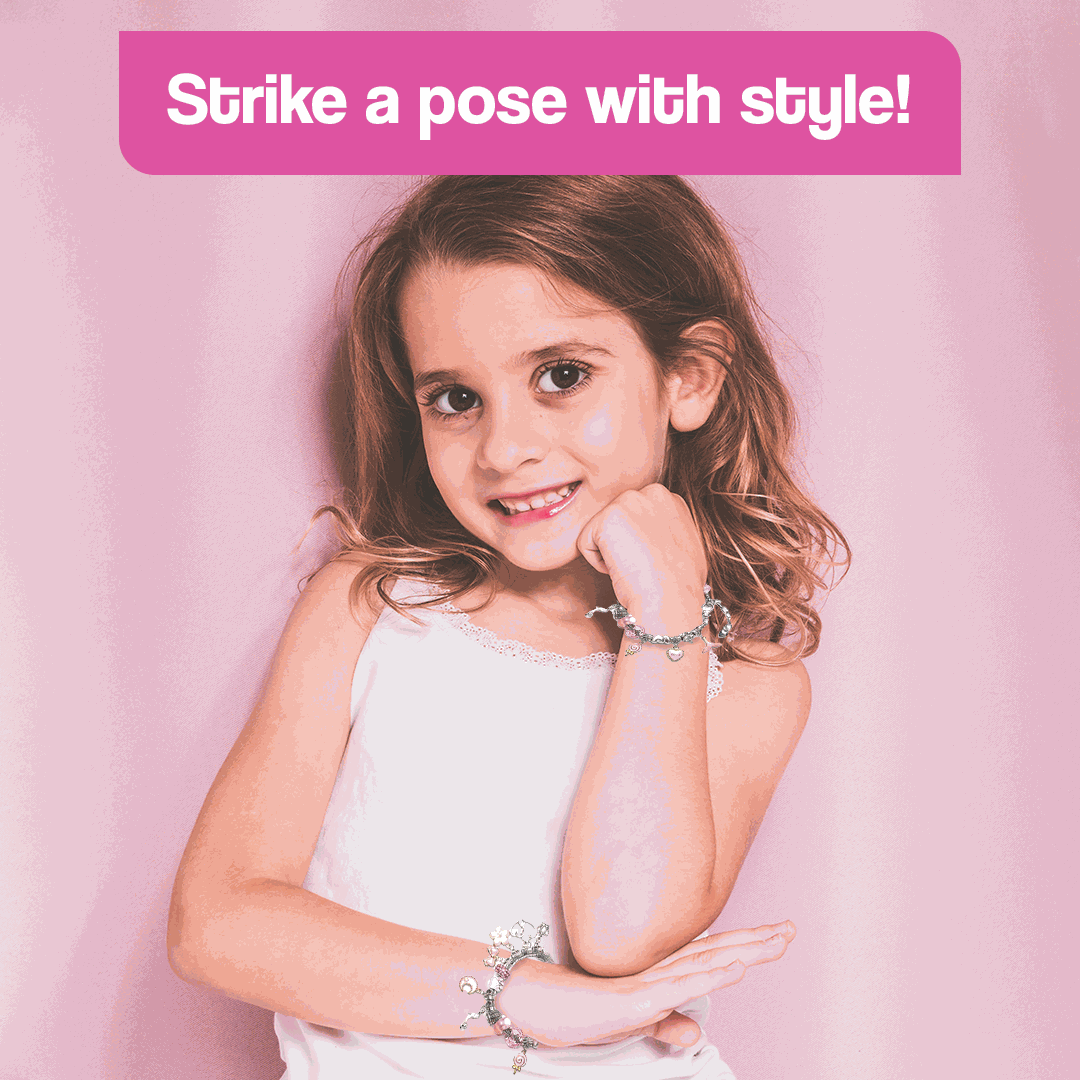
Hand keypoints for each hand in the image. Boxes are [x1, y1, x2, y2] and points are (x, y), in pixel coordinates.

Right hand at [497, 921, 795, 1048]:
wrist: (540, 1004)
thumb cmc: (587, 1010)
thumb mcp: (637, 1023)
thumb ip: (667, 1025)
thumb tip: (696, 1034)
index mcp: (664, 973)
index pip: (713, 955)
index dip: (748, 943)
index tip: (780, 933)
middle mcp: (660, 970)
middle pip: (717, 951)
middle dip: (756, 941)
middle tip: (791, 929)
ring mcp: (649, 982)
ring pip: (704, 963)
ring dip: (742, 951)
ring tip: (774, 942)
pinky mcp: (636, 999)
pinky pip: (679, 986)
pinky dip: (710, 975)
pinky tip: (734, 968)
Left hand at [576, 484, 707, 623]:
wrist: (671, 598)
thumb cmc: (680, 583)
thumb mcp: (685, 543)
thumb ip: (666, 528)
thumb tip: (654, 537)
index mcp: (668, 498)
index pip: (634, 516)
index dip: (639, 542)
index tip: (651, 558)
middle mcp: (648, 492)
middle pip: (616, 521)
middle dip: (622, 544)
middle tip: (641, 564)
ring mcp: (626, 502)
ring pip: (599, 531)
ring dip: (611, 553)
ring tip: (634, 566)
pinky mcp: (605, 520)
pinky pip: (586, 544)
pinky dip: (598, 564)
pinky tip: (622, 569)